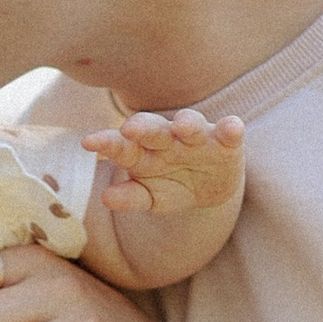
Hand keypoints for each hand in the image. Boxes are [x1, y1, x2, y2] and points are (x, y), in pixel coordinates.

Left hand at [83, 106, 244, 221]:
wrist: (207, 188)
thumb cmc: (171, 187)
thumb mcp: (151, 197)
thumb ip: (130, 197)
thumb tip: (106, 198)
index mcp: (143, 151)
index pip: (122, 145)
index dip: (107, 143)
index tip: (89, 143)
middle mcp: (167, 138)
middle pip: (153, 129)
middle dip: (143, 128)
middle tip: (130, 129)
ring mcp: (197, 137)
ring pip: (191, 124)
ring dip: (188, 123)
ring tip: (183, 127)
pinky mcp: (226, 141)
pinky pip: (229, 131)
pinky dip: (231, 129)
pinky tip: (233, 129)